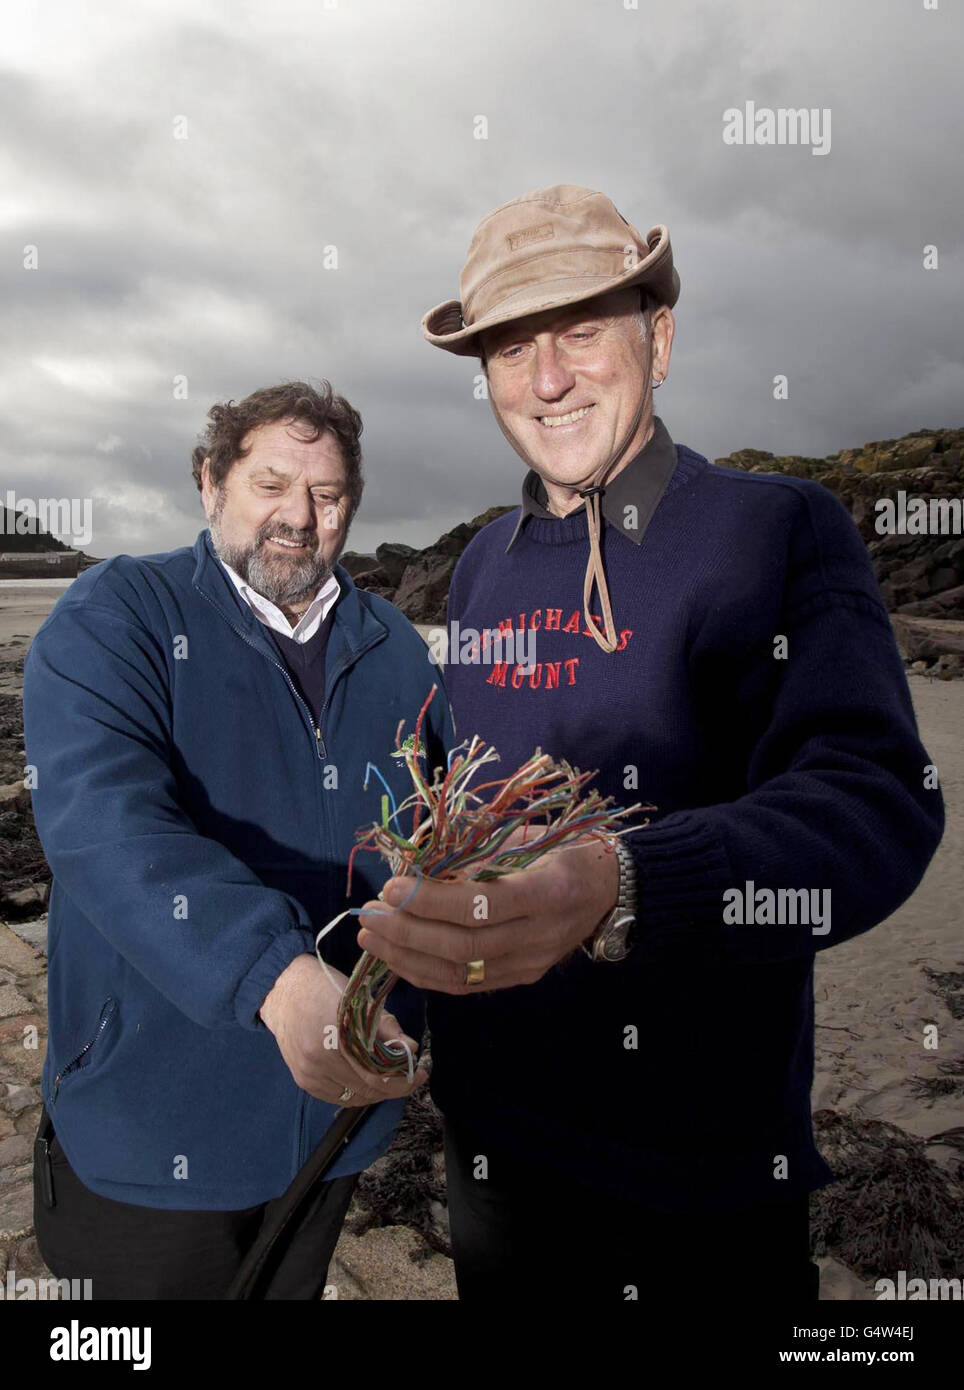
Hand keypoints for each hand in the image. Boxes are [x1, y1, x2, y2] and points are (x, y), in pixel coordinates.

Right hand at [258, 953, 428, 1103]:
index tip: (420, 1072)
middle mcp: (320, 1059)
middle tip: (410, 1077)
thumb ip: (385, 1027)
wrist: (283, 991)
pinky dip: (356, 1093)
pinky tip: (367, 1082)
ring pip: (354, 1097)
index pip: (378, 1072)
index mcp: (337, 1035)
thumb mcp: (359, 1000)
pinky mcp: (303, 1080)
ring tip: (391, 1079)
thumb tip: (410, 1048)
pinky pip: (337, 1097)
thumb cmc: (323, 988)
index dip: (404, 1077)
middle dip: (395, 1086)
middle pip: (368, 1088)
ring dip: (377, 1093)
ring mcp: (309, 1073)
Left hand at [356, 837, 619, 994]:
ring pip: (460, 973)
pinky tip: (396, 956)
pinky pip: (466, 984)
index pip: (480, 906)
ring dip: (407, 957)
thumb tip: (414, 862)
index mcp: (546, 891)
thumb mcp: (525, 837)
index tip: (391, 888)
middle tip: (369, 914)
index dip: (431, 901)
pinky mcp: (520, 978)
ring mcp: (530, 963)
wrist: (607, 890)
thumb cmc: (561, 851)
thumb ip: (475, 852)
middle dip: (407, 932)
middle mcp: (540, 935)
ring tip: (371, 937)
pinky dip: (425, 973)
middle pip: (464, 946)